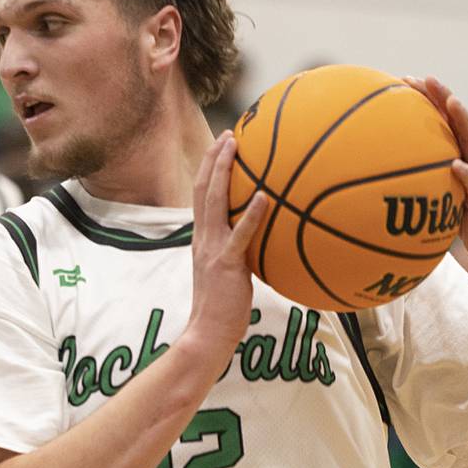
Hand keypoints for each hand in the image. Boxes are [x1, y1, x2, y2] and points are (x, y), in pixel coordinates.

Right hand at [184, 131, 269, 361]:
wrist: (207, 333)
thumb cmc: (222, 309)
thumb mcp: (227, 273)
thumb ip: (238, 253)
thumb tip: (260, 240)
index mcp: (202, 239)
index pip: (202, 196)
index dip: (210, 168)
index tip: (222, 145)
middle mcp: (203, 238)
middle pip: (204, 190)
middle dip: (214, 159)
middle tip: (228, 134)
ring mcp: (213, 249)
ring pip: (215, 202)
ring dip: (224, 171)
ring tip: (236, 147)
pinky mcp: (227, 264)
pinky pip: (240, 234)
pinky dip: (252, 214)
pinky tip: (266, 196)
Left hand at [405, 76, 467, 277]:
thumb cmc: (460, 217)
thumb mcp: (436, 193)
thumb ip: (416, 179)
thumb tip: (375, 173)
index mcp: (460, 155)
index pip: (443, 122)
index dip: (427, 99)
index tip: (406, 80)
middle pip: (459, 122)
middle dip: (444, 97)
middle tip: (426, 78)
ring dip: (463, 122)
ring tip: (451, 102)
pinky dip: (467, 174)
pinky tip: (455, 164)